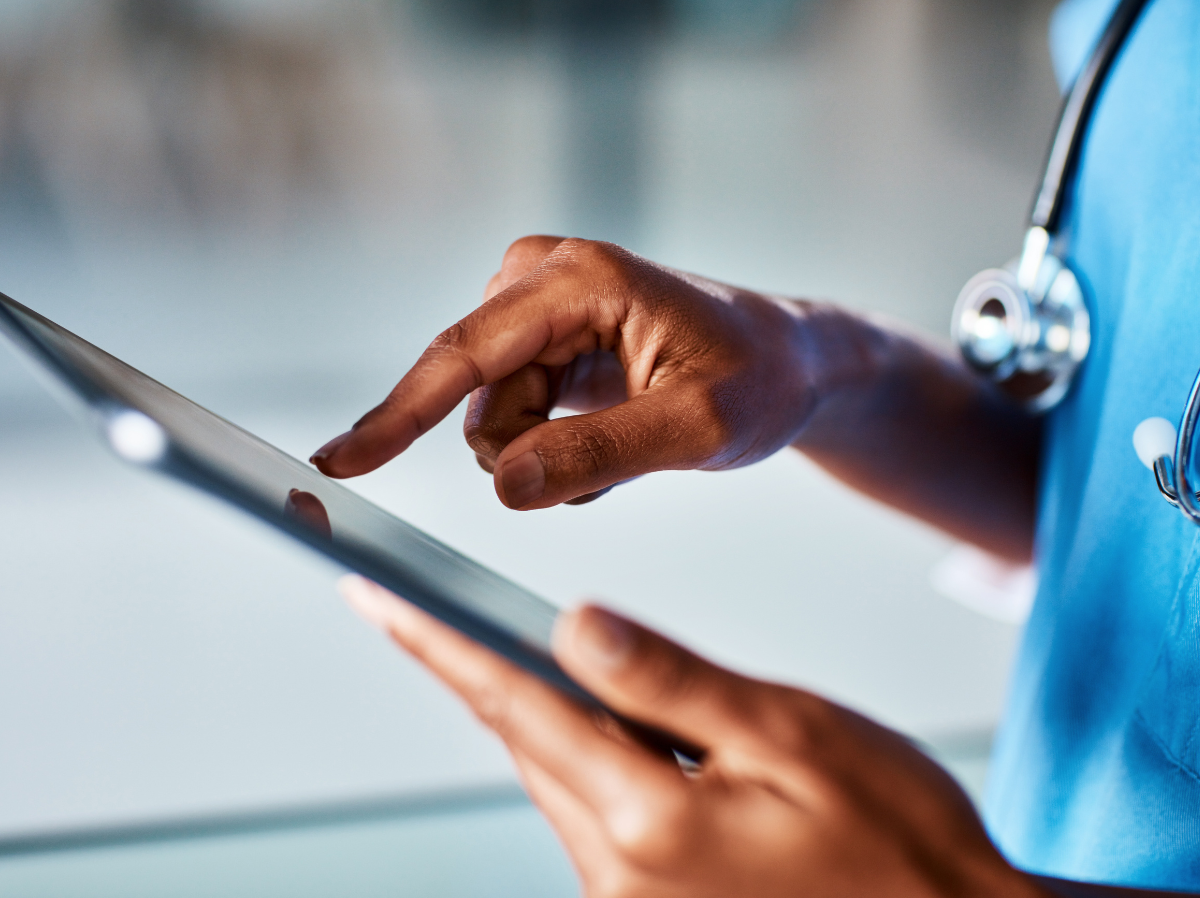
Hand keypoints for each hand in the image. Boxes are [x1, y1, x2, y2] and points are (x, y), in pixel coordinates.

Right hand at [312, 236, 825, 507]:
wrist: (790, 363)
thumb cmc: (760, 381)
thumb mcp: (699, 427)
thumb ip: (601, 454)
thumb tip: (503, 486)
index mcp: (577, 280)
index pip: (464, 355)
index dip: (397, 415)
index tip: (336, 464)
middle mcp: (540, 278)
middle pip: (476, 402)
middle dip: (528, 453)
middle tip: (613, 457)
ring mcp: (536, 310)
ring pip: (491, 420)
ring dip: (549, 455)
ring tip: (624, 443)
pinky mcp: (541, 341)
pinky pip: (513, 419)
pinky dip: (556, 448)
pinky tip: (611, 437)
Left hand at [339, 575, 1051, 897]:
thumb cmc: (896, 840)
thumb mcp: (792, 734)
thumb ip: (671, 680)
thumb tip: (576, 624)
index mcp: (648, 821)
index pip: (514, 705)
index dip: (437, 640)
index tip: (374, 595)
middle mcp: (618, 874)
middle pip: (525, 740)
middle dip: (485, 665)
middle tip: (434, 602)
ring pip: (558, 774)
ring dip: (549, 710)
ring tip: (572, 659)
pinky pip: (594, 813)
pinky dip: (594, 757)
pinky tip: (630, 731)